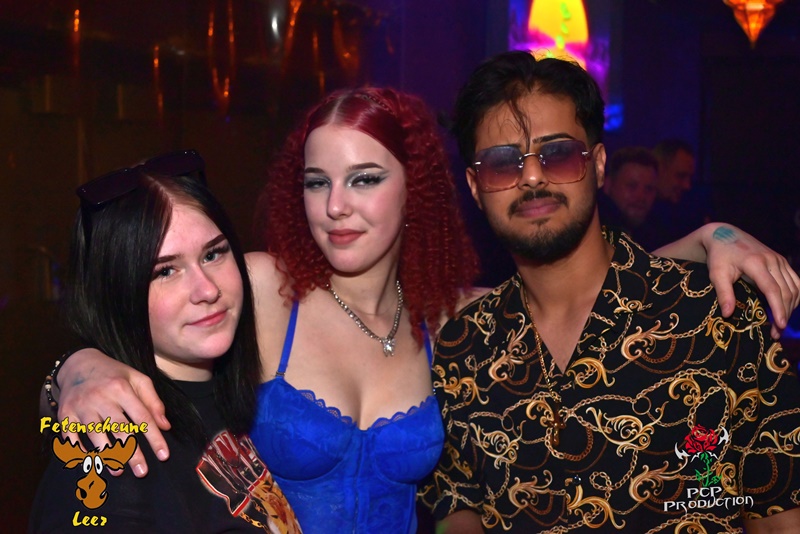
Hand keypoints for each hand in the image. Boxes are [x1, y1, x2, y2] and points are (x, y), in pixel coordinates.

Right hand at [55, 348, 170, 476]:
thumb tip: (165, 426)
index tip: (163, 456)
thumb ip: (153, 402)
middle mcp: (101, 397)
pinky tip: (90, 461)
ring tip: (119, 471)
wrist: (79, 364)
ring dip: (107, 455)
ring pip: (95, 435)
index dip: (155, 438)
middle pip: (120, 430)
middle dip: (132, 453)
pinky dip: (78, 450)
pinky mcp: (65, 413)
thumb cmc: (114, 374)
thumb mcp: (138, 379)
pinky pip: (71, 436)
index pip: (143, 417)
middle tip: (142, 472)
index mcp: (122, 388)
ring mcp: (81, 406)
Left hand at [701, 224, 799, 338]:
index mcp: (756, 263)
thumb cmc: (718, 256)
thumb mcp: (716, 274)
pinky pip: (796, 281)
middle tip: (776, 333)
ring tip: (780, 325)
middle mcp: (772, 260)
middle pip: (786, 291)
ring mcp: (779, 259)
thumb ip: (723, 293)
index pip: (772, 289)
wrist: (724, 235)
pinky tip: (787, 309)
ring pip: (794, 287)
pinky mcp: (782, 261)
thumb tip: (728, 315)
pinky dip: (795, 296)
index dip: (778, 308)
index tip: (780, 326)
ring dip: (791, 307)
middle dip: (784, 314)